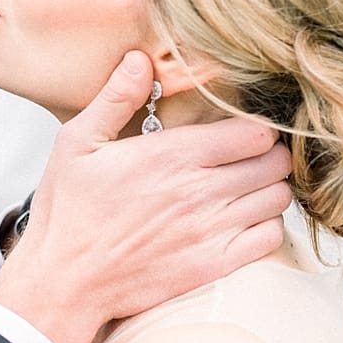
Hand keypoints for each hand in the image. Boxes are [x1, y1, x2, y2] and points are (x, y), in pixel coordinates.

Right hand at [0, 51, 290, 342]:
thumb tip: (140, 59)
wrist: (64, 282)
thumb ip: (115, 98)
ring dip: (270, 188)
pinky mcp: (213, 266)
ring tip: (249, 187)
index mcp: (172, 155)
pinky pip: (270, 239)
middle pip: (275, 163)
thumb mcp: (77, 143)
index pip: (255, 132)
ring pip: (278, 199)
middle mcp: (199, 191)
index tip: (242, 130)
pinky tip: (244, 221)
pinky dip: (266, 226)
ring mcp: (210, 231)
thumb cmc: (68, 211)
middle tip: (251, 156)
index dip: (257, 127)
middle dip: (270, 154)